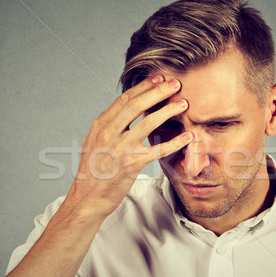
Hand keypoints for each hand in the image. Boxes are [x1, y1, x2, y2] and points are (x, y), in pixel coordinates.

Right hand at [68, 75, 191, 216]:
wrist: (87, 198)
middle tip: (175, 83)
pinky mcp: (131, 165)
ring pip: (148, 123)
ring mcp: (120, 148)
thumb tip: (119, 112)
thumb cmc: (92, 172)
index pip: (124, 99)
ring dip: (168, 111)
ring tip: (183, 103)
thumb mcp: (93, 143)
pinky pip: (158, 150)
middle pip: (137, 105)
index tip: (158, 78)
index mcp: (100, 125)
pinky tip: (188, 136)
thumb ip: (107, 127)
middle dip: (158, 92)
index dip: (143, 87)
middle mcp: (109, 133)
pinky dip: (175, 142)